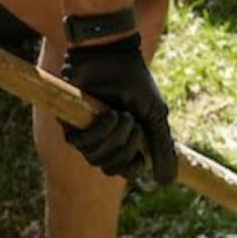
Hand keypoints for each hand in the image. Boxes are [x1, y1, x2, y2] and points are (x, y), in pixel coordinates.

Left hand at [60, 33, 176, 183]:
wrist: (115, 55)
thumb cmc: (136, 82)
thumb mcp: (155, 117)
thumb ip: (161, 147)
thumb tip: (167, 182)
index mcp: (123, 140)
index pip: (125, 171)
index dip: (133, 168)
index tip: (142, 154)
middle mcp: (103, 140)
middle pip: (111, 168)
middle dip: (126, 147)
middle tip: (132, 121)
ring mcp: (86, 132)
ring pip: (96, 158)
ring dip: (114, 137)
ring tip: (121, 114)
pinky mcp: (70, 123)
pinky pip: (82, 143)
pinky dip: (99, 131)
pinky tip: (109, 113)